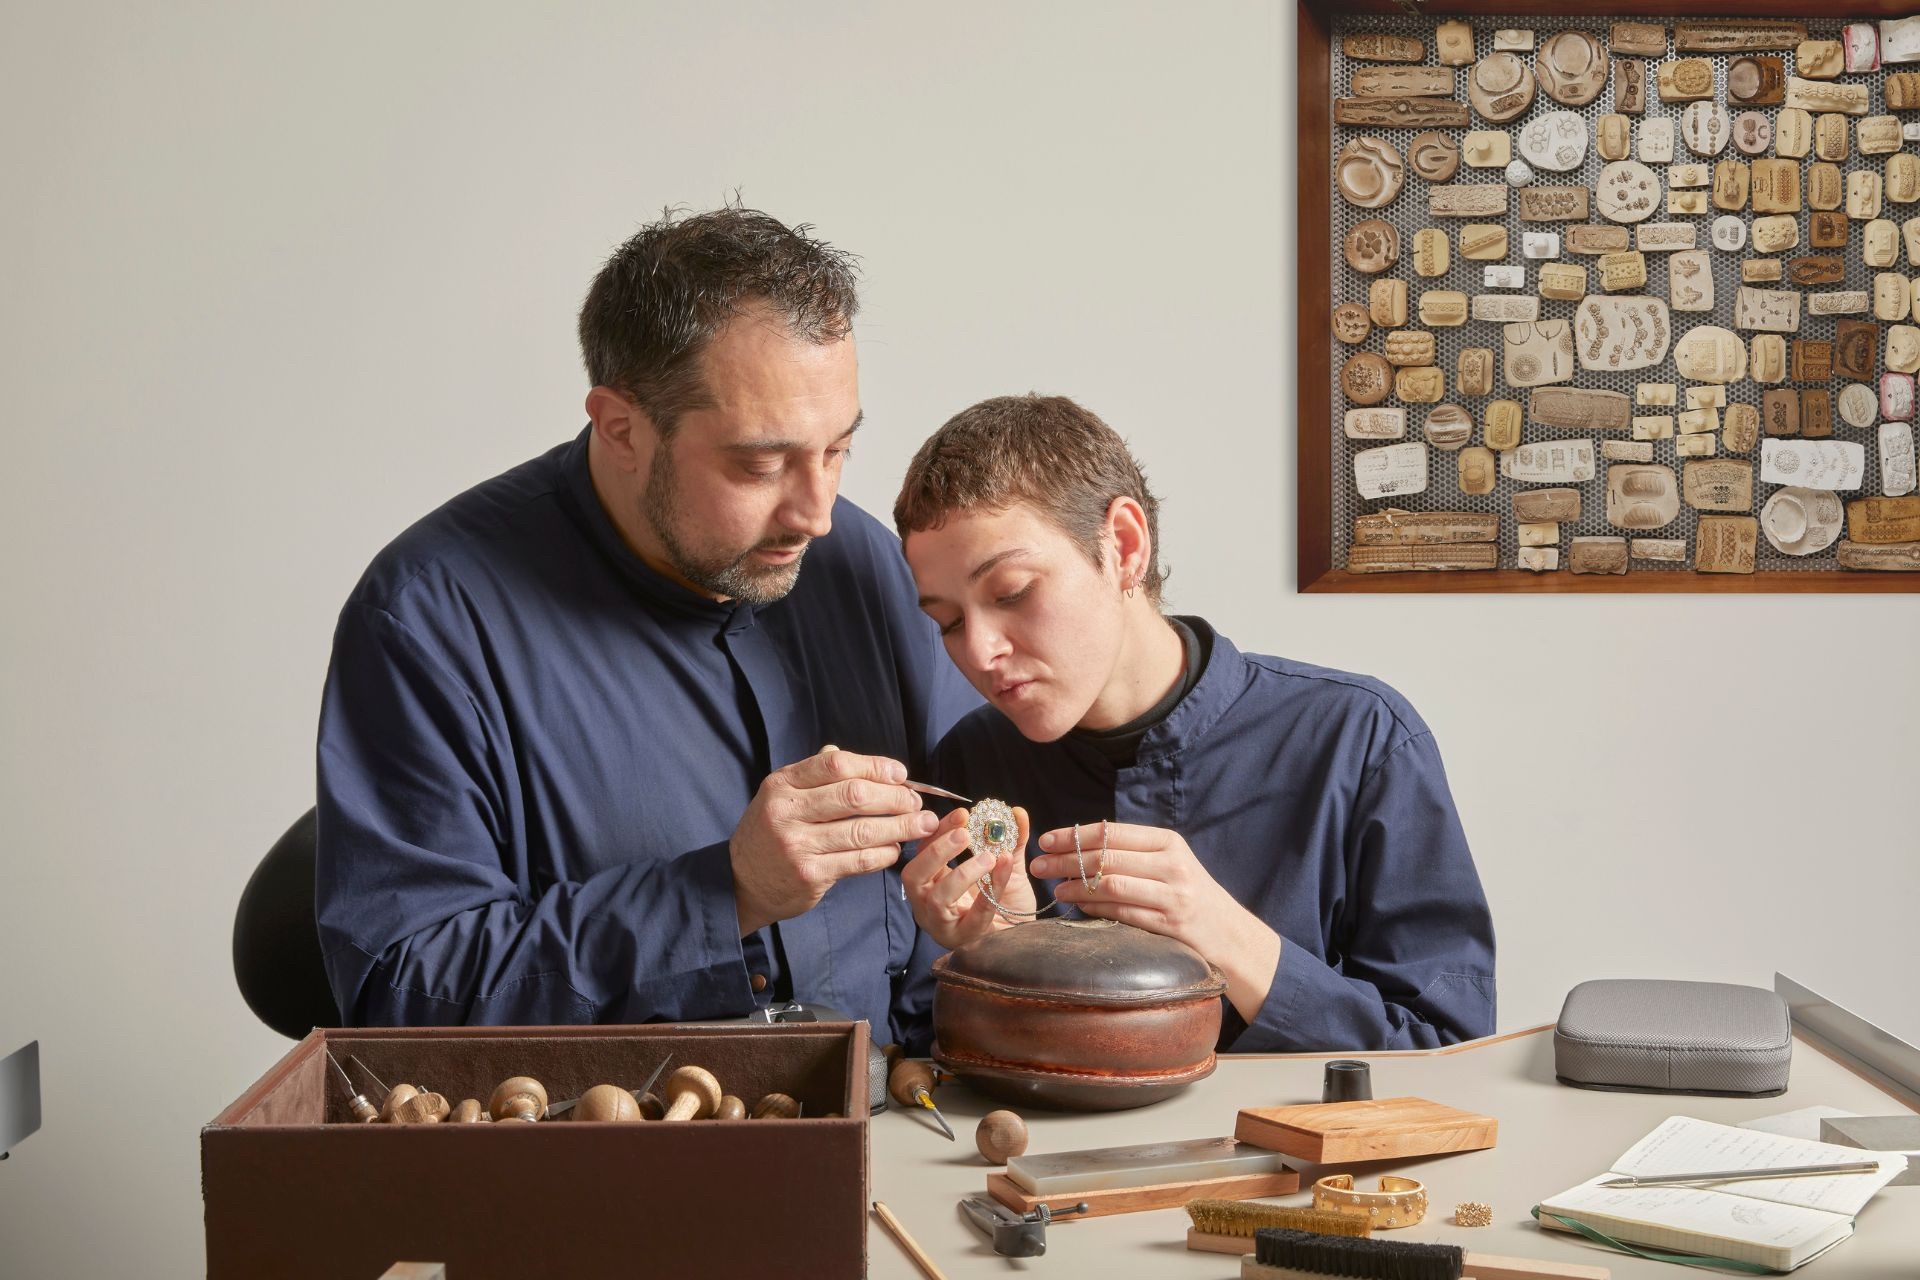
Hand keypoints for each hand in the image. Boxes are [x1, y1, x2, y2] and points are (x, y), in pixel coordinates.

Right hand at [730, 746, 938, 934]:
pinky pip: (858, 861)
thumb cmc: (769, 833)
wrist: (740, 882)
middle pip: (854, 796)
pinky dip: (884, 854)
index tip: (900, 774)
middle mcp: (787, 811)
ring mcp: (797, 845)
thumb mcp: (780, 796)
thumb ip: (815, 776)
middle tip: (916, 802)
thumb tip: (857, 760)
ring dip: (900, 826)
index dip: (875, 766)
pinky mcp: (809, 875)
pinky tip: (895, 849)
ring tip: (921, 824)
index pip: (836, 764)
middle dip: (895, 797)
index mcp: (782, 783)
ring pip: (862, 831)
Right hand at [900, 805, 1033, 950]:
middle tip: (965, 834)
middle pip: (914, 875)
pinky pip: (972, 917)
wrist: (1023, 938)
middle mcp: (928, 903)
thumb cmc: (1006, 903)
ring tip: (989, 857)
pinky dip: (987, 893)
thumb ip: (1011, 840)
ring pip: (937, 899)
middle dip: (937, 851)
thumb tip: (1017, 813)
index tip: (962, 813)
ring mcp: (942, 924)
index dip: (939, 830)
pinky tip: (1000, 872)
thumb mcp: (1006, 866)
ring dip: (962, 873)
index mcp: (932, 881)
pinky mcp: (964, 940)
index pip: (924, 849)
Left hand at [1032, 823, 1280, 1022]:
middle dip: (1066, 860)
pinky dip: (1095, 909)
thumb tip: (1080, 847)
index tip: (1046, 839)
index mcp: (1168, 842)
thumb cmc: (1190, 896)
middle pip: (1107, 856)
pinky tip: (1078, 907)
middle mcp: (1172, 864)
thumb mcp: (1170, 863)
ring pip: (1112, 884)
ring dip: (1077, 886)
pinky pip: (1123, 913)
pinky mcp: (1170, 924)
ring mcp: (1172, 895)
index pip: (1112, 832)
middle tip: (1039, 865)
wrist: (1230, 934)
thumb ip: (1134, 853)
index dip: (1074, 835)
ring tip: (1055, 888)